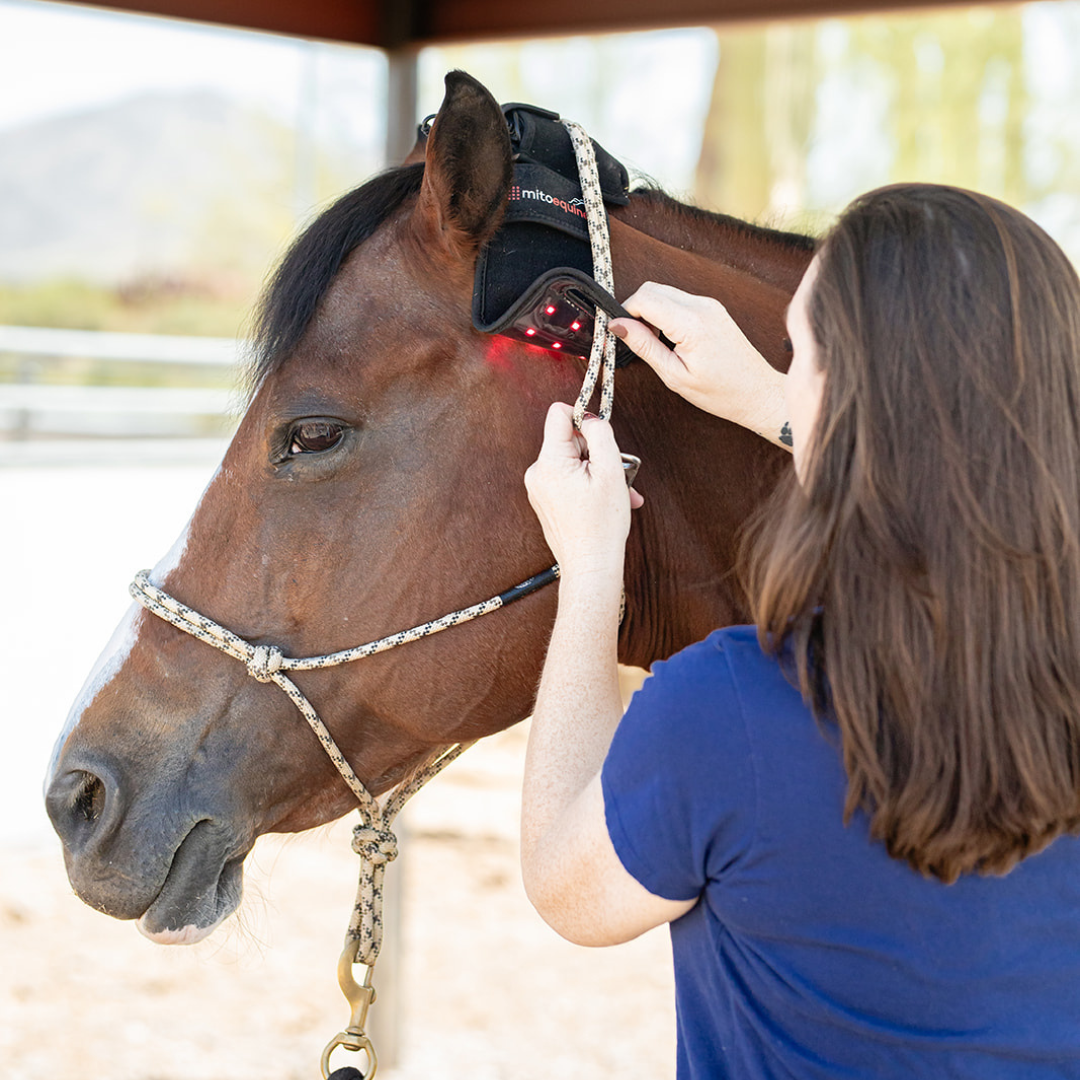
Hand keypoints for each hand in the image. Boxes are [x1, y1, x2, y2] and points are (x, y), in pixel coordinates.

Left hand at [524, 403, 642, 577]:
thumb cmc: (601, 526)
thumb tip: (590, 418)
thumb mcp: (610, 471)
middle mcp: (538, 473)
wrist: (591, 566)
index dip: (584, 417)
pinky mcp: (546, 501)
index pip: (559, 414)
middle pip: (569, 440)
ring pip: (573, 462)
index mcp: (549, 462)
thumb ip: (600, 434)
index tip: (602, 434)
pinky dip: (589, 486)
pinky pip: (569, 480)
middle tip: (618, 474)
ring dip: (599, 472)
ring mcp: (540, 488)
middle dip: (597, 452)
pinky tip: (606, 501)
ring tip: (617, 493)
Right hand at [611, 282, 789, 448]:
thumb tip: (618, 326)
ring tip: (655, 342)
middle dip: (635, 310)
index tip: (620, 333)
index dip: (625, 313)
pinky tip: (670, 338)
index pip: (644, 298)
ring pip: (664, 292)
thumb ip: (644, 346)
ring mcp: (709, 304)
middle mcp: (702, 306)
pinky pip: (678, 300)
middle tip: (636, 339)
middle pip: (652, 288)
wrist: (757, 392)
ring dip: (650, 311)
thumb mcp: (674, 375)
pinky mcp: (712, 307)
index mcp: (691, 323)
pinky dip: (665, 313)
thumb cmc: (721, 391)